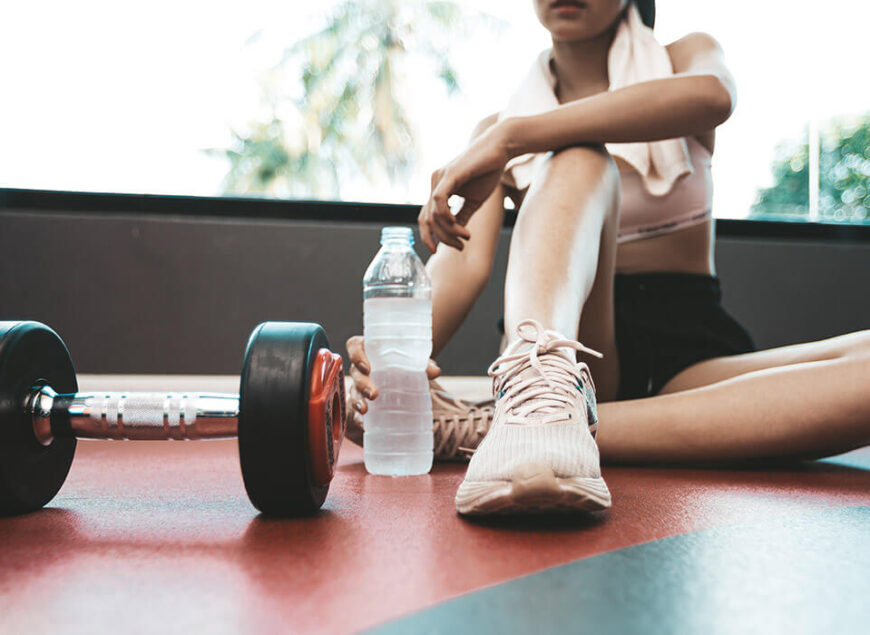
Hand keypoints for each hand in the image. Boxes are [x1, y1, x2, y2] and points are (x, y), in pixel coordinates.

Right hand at [345, 335, 441, 446]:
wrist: (406, 372)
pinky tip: (364, 425)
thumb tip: (435, 371)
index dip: (356, 355)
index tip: (366, 367)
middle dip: (362, 384)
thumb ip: (423, 363)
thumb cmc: (405, 361)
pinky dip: (358, 417)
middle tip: (374, 394)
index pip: (354, 346)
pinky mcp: (363, 399)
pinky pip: (355, 408)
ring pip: (353, 391)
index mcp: (368, 349)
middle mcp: (360, 367)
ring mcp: (360, 384)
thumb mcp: (413, 359)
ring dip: (357, 401)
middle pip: (355, 373)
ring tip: (365, 411)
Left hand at [418, 121, 510, 252]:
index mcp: (438, 190)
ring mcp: (439, 178)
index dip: (429, 237)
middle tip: (459, 247)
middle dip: (441, 239)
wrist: (500, 148)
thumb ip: (462, 216)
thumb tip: (456, 235)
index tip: (440, 251)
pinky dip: (447, 217)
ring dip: (449, 231)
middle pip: (427, 220)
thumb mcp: (474, 200)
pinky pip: (439, 201)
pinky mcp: (449, 175)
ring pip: (434, 214)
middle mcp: (434, 183)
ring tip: (466, 237)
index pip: (425, 218)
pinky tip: (459, 226)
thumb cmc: (488, 171)